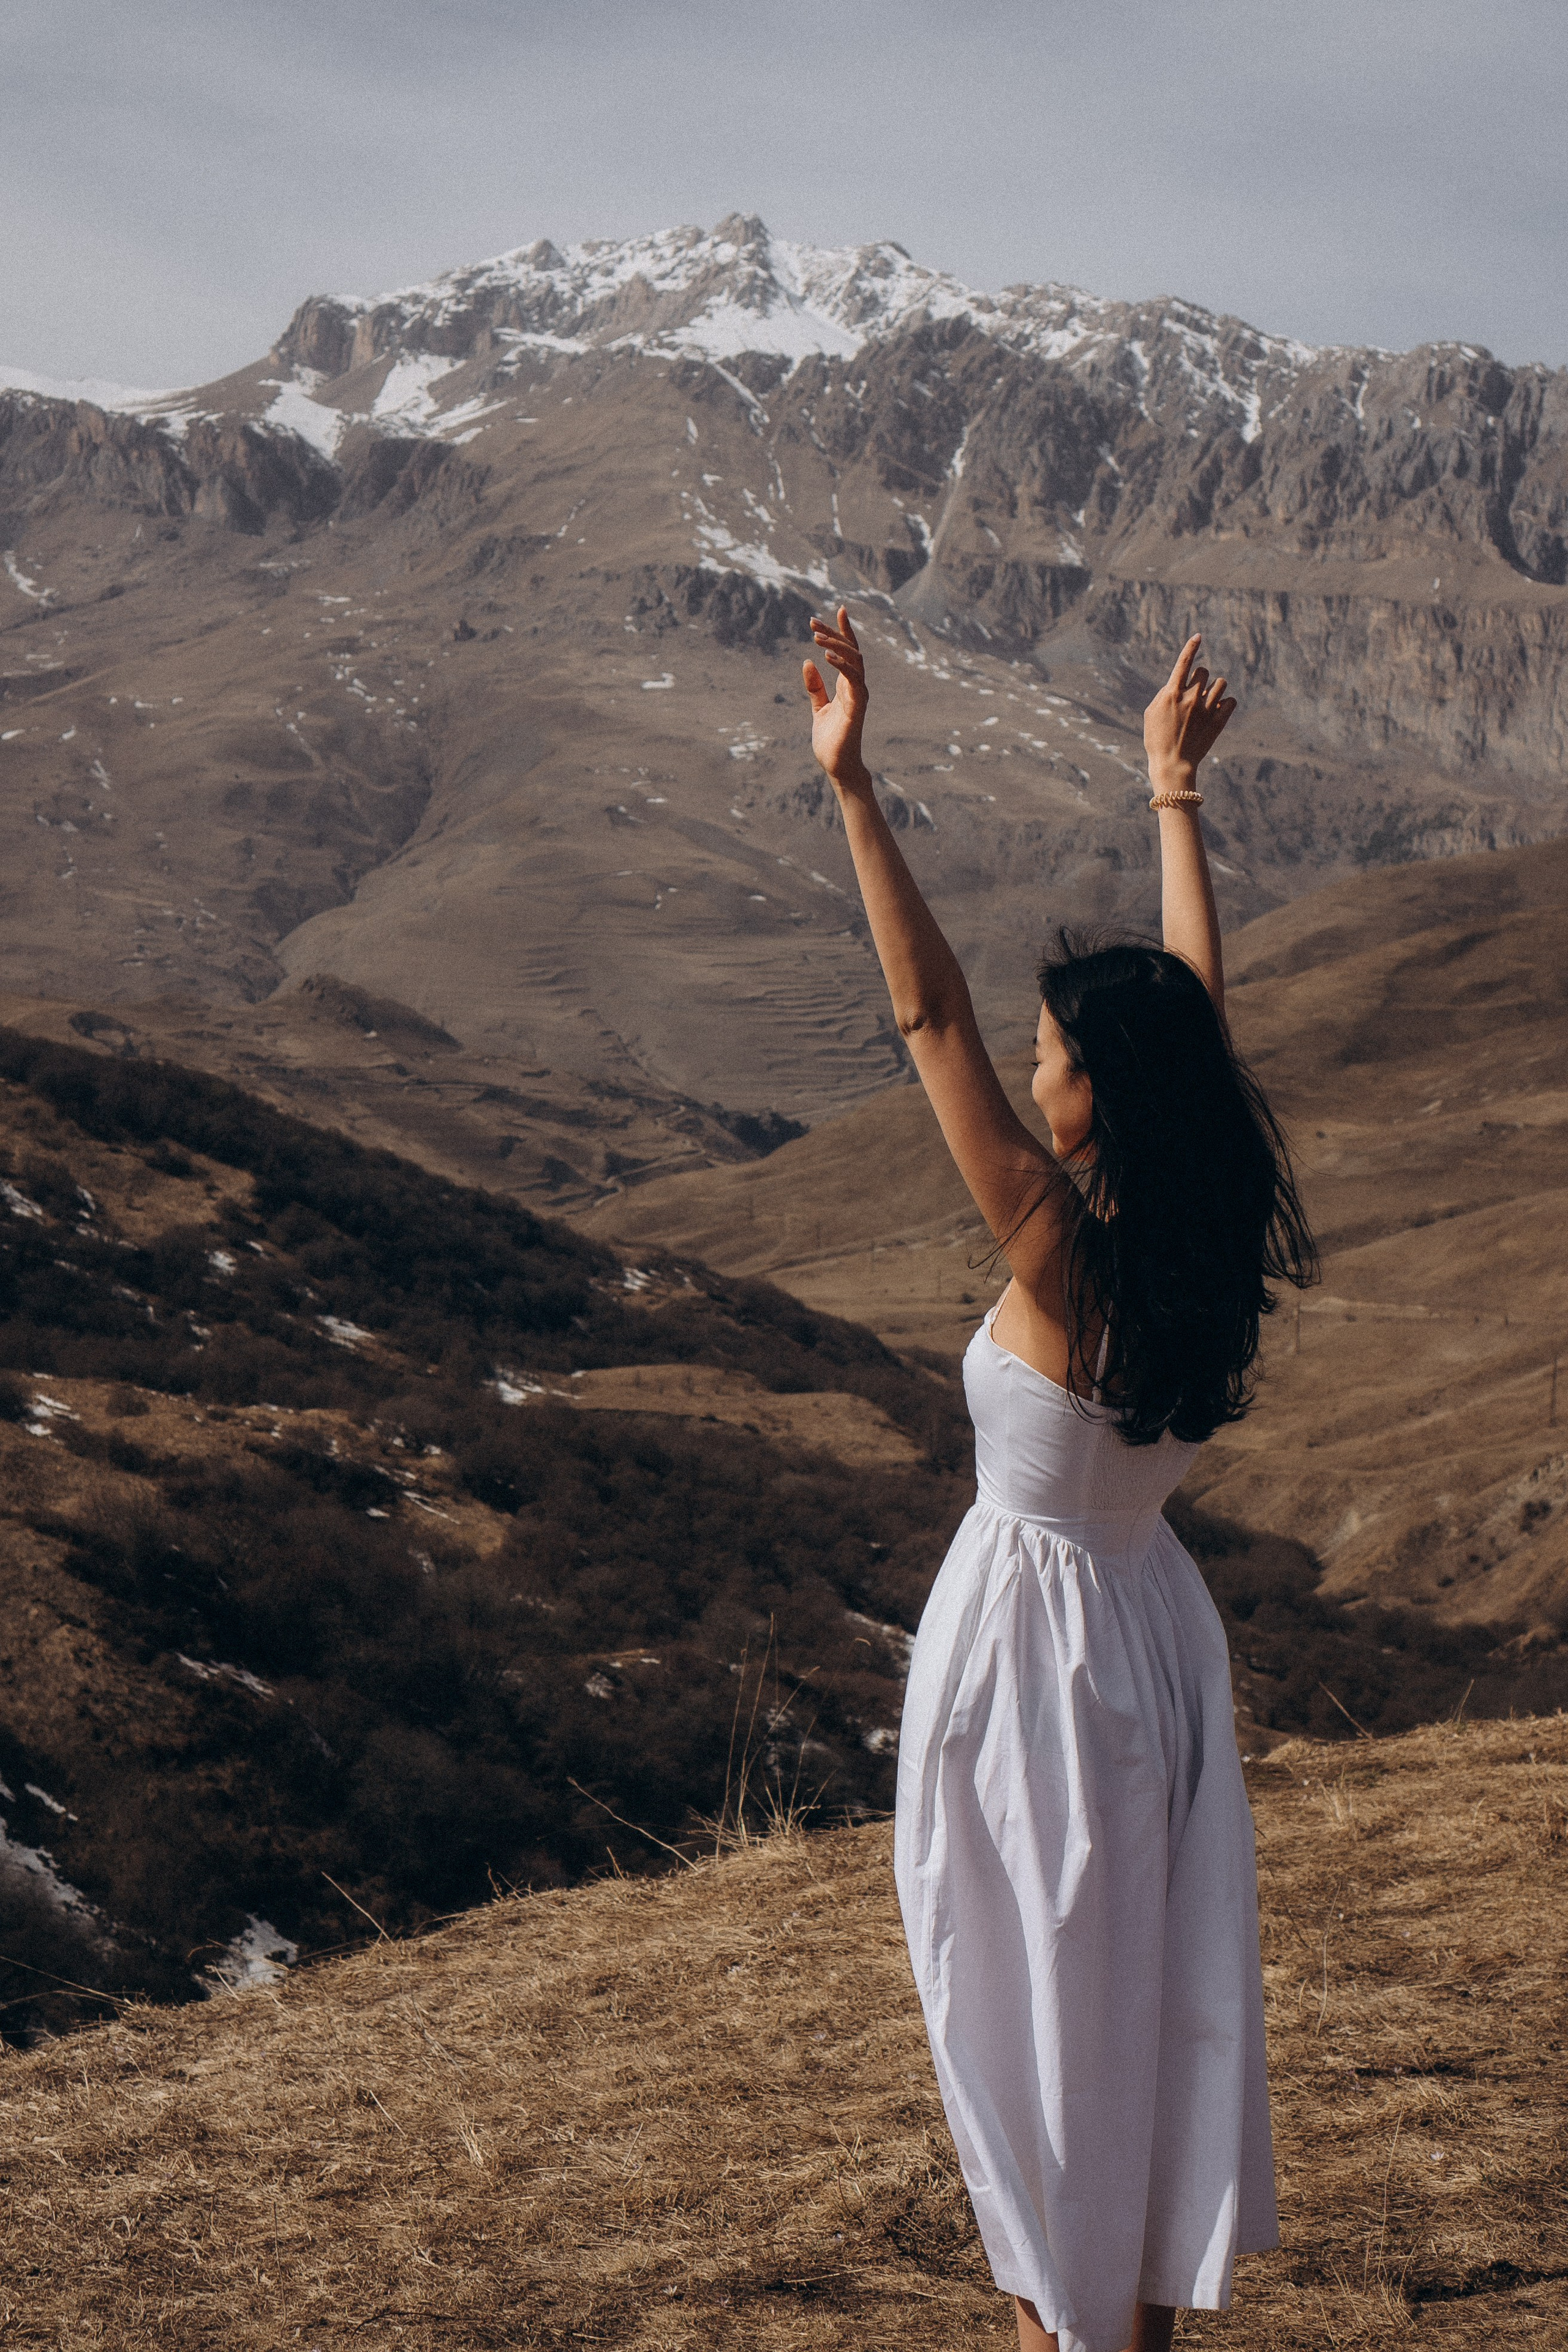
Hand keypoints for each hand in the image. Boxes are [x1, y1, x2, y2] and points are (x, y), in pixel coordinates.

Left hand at [804, 606, 869, 788]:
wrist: (838, 767)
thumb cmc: (831, 741)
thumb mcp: (818, 708)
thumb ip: (815, 687)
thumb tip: (807, 662)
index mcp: (848, 685)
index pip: (850, 652)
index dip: (845, 630)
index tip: (839, 609)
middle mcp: (856, 687)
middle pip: (851, 650)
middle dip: (834, 633)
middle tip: (812, 622)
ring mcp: (859, 696)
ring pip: (854, 660)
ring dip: (836, 645)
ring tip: (816, 636)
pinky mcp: (856, 707)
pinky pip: (853, 679)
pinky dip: (841, 665)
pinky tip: (825, 655)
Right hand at [1143, 635, 1235, 785]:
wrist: (1172, 765)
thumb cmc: (1156, 740)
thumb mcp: (1151, 714)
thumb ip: (1164, 695)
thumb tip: (1177, 683)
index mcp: (1172, 694)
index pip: (1184, 662)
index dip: (1191, 646)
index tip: (1198, 636)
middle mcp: (1191, 698)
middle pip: (1204, 671)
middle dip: (1200, 677)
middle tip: (1195, 692)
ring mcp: (1206, 710)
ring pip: (1221, 683)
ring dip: (1216, 688)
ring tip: (1209, 700)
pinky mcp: (1218, 722)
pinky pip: (1232, 702)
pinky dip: (1228, 703)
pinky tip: (1220, 710)